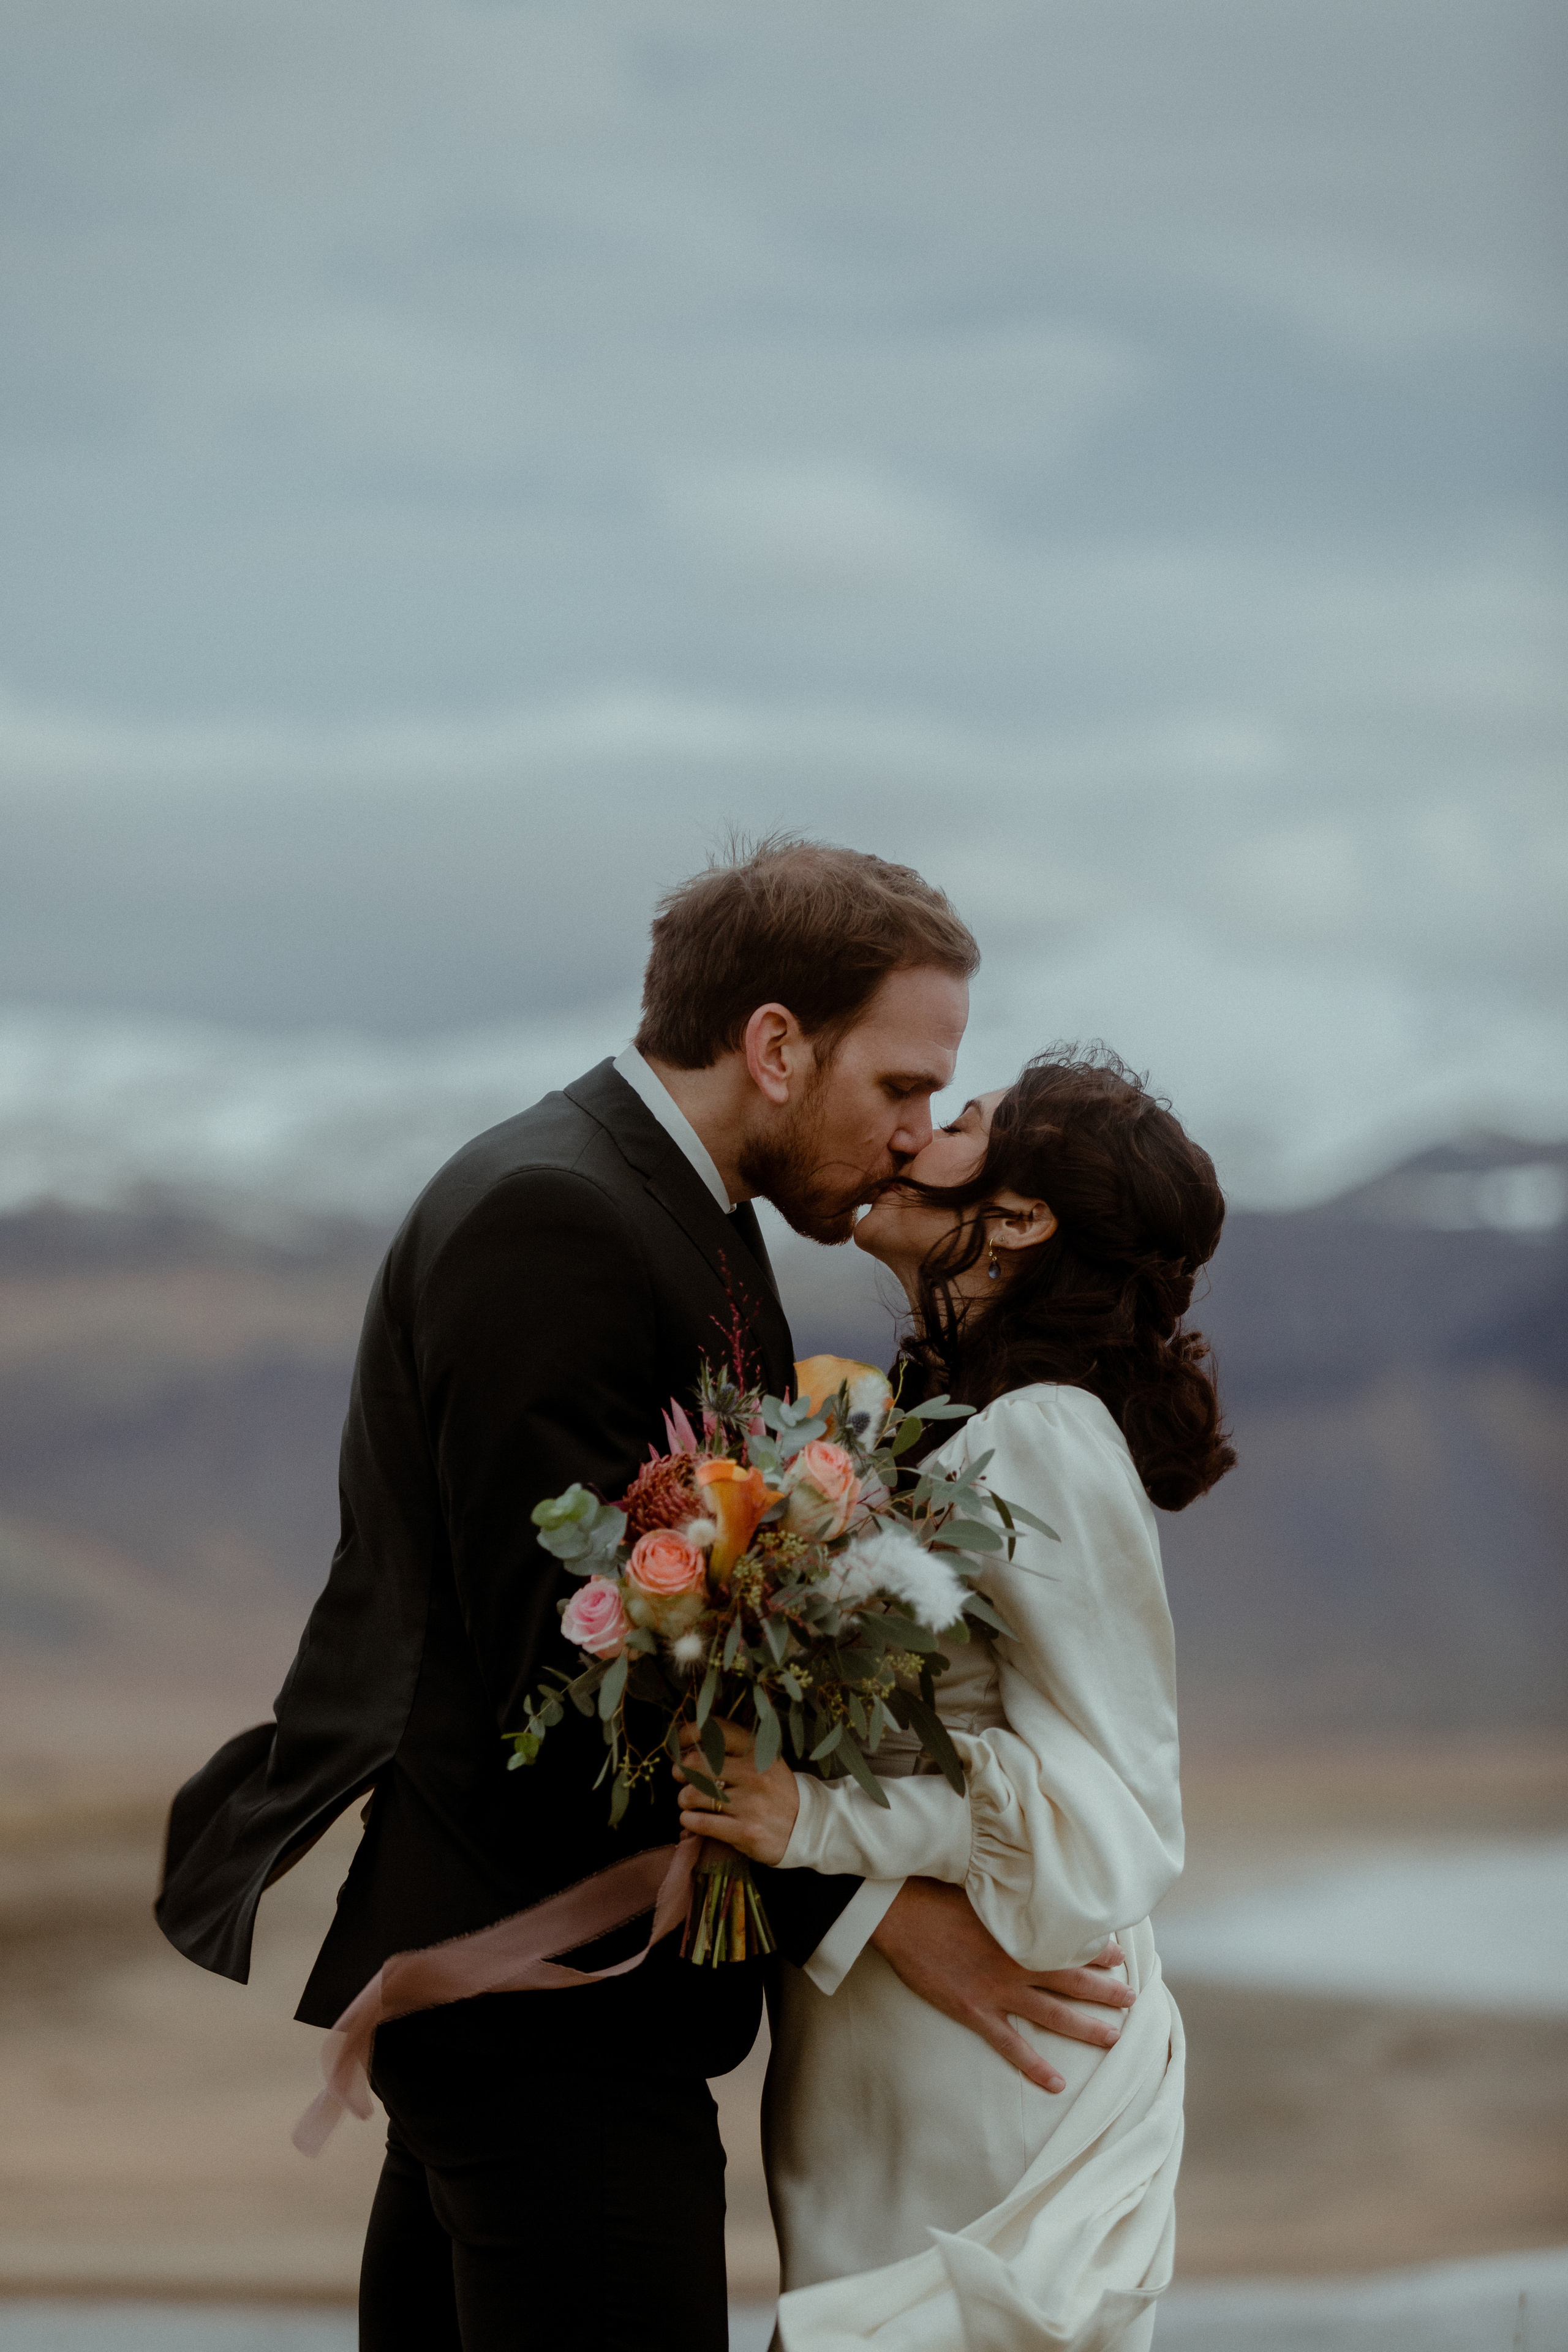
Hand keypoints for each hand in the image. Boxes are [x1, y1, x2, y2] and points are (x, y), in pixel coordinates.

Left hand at [674, 1717, 800, 1865]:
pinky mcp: (745, 1831)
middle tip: (682, 1778)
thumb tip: (689, 1747)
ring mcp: (750, 1804)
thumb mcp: (764, 1761)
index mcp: (759, 1751)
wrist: (807, 1828)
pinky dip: (689, 1820)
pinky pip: (700, 1823)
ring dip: (684, 1799)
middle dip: (681, 1772)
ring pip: (692, 1795)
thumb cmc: (777, 1791)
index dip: (689, 1734)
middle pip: (695, 1764)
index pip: (715, 1731)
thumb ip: (734, 1748)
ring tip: (691, 1802)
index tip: (681, 1745)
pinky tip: (693, 1819)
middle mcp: (754, 1774)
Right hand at [870, 1877, 1132, 2093]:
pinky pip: (1012, 2045)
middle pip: (1071, 1981)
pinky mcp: (975, 2011)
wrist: (902, 1915)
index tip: (1120, 1955)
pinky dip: (1036, 2066)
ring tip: (1113, 2037)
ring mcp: (997, 1990)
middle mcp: (1016, 1963)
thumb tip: (1037, 1890)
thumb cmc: (938, 1893)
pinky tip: (1057, 2083)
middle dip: (1105, 1991)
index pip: (1071, 1944)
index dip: (1098, 1951)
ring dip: (1085, 2027)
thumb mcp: (983, 1887)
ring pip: (1053, 2014)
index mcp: (1020, 1932)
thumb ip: (1013, 1898)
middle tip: (1131, 1998)